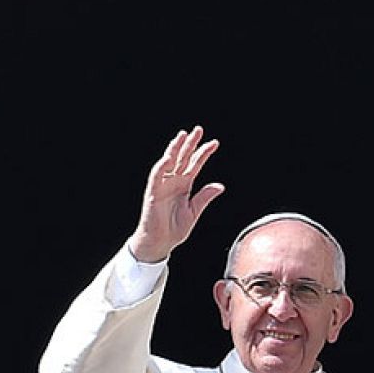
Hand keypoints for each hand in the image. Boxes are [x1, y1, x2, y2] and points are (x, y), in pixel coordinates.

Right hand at [128, 126, 224, 262]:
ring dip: (174, 148)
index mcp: (184, 185)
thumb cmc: (174, 229)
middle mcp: (173, 182)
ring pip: (169, 162)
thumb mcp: (194, 211)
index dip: (203, 153)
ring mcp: (162, 185)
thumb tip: (220, 185)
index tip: (214, 143)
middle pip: (182, 158)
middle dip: (190, 144)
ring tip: (182, 136)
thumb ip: (205, 197)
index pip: (195, 164)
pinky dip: (162, 166)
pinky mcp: (153, 193)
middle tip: (198, 130)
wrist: (160, 243)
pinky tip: (169, 157)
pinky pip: (156, 176)